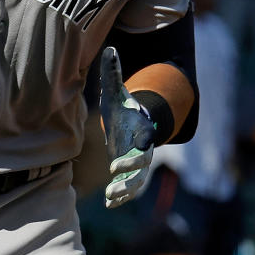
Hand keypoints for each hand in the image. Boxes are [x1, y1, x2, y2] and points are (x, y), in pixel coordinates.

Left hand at [99, 47, 155, 208]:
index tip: (128, 144)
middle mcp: (143, 149)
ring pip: (138, 181)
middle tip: (113, 172)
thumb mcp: (117, 92)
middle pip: (143, 163)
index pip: (146, 137)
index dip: (140, 142)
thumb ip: (114, 74)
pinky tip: (109, 205)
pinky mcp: (129, 174)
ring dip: (126, 189)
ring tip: (111, 196)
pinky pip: (130, 189)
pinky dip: (122, 197)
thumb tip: (111, 49)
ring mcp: (137, 164)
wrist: (130, 126)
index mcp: (142, 129)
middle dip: (131, 170)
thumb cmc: (123, 110)